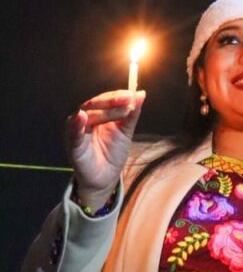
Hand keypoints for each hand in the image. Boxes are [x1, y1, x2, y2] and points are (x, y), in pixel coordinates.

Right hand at [66, 90, 145, 208]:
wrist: (105, 178)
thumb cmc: (113, 152)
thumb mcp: (125, 131)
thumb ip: (131, 114)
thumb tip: (141, 93)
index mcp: (96, 114)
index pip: (104, 99)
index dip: (117, 96)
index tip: (131, 94)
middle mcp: (83, 120)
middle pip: (94, 104)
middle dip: (111, 101)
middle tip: (127, 99)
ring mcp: (76, 133)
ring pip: (86, 116)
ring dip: (103, 112)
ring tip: (121, 110)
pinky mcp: (73, 147)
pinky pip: (74, 136)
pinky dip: (76, 127)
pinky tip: (80, 118)